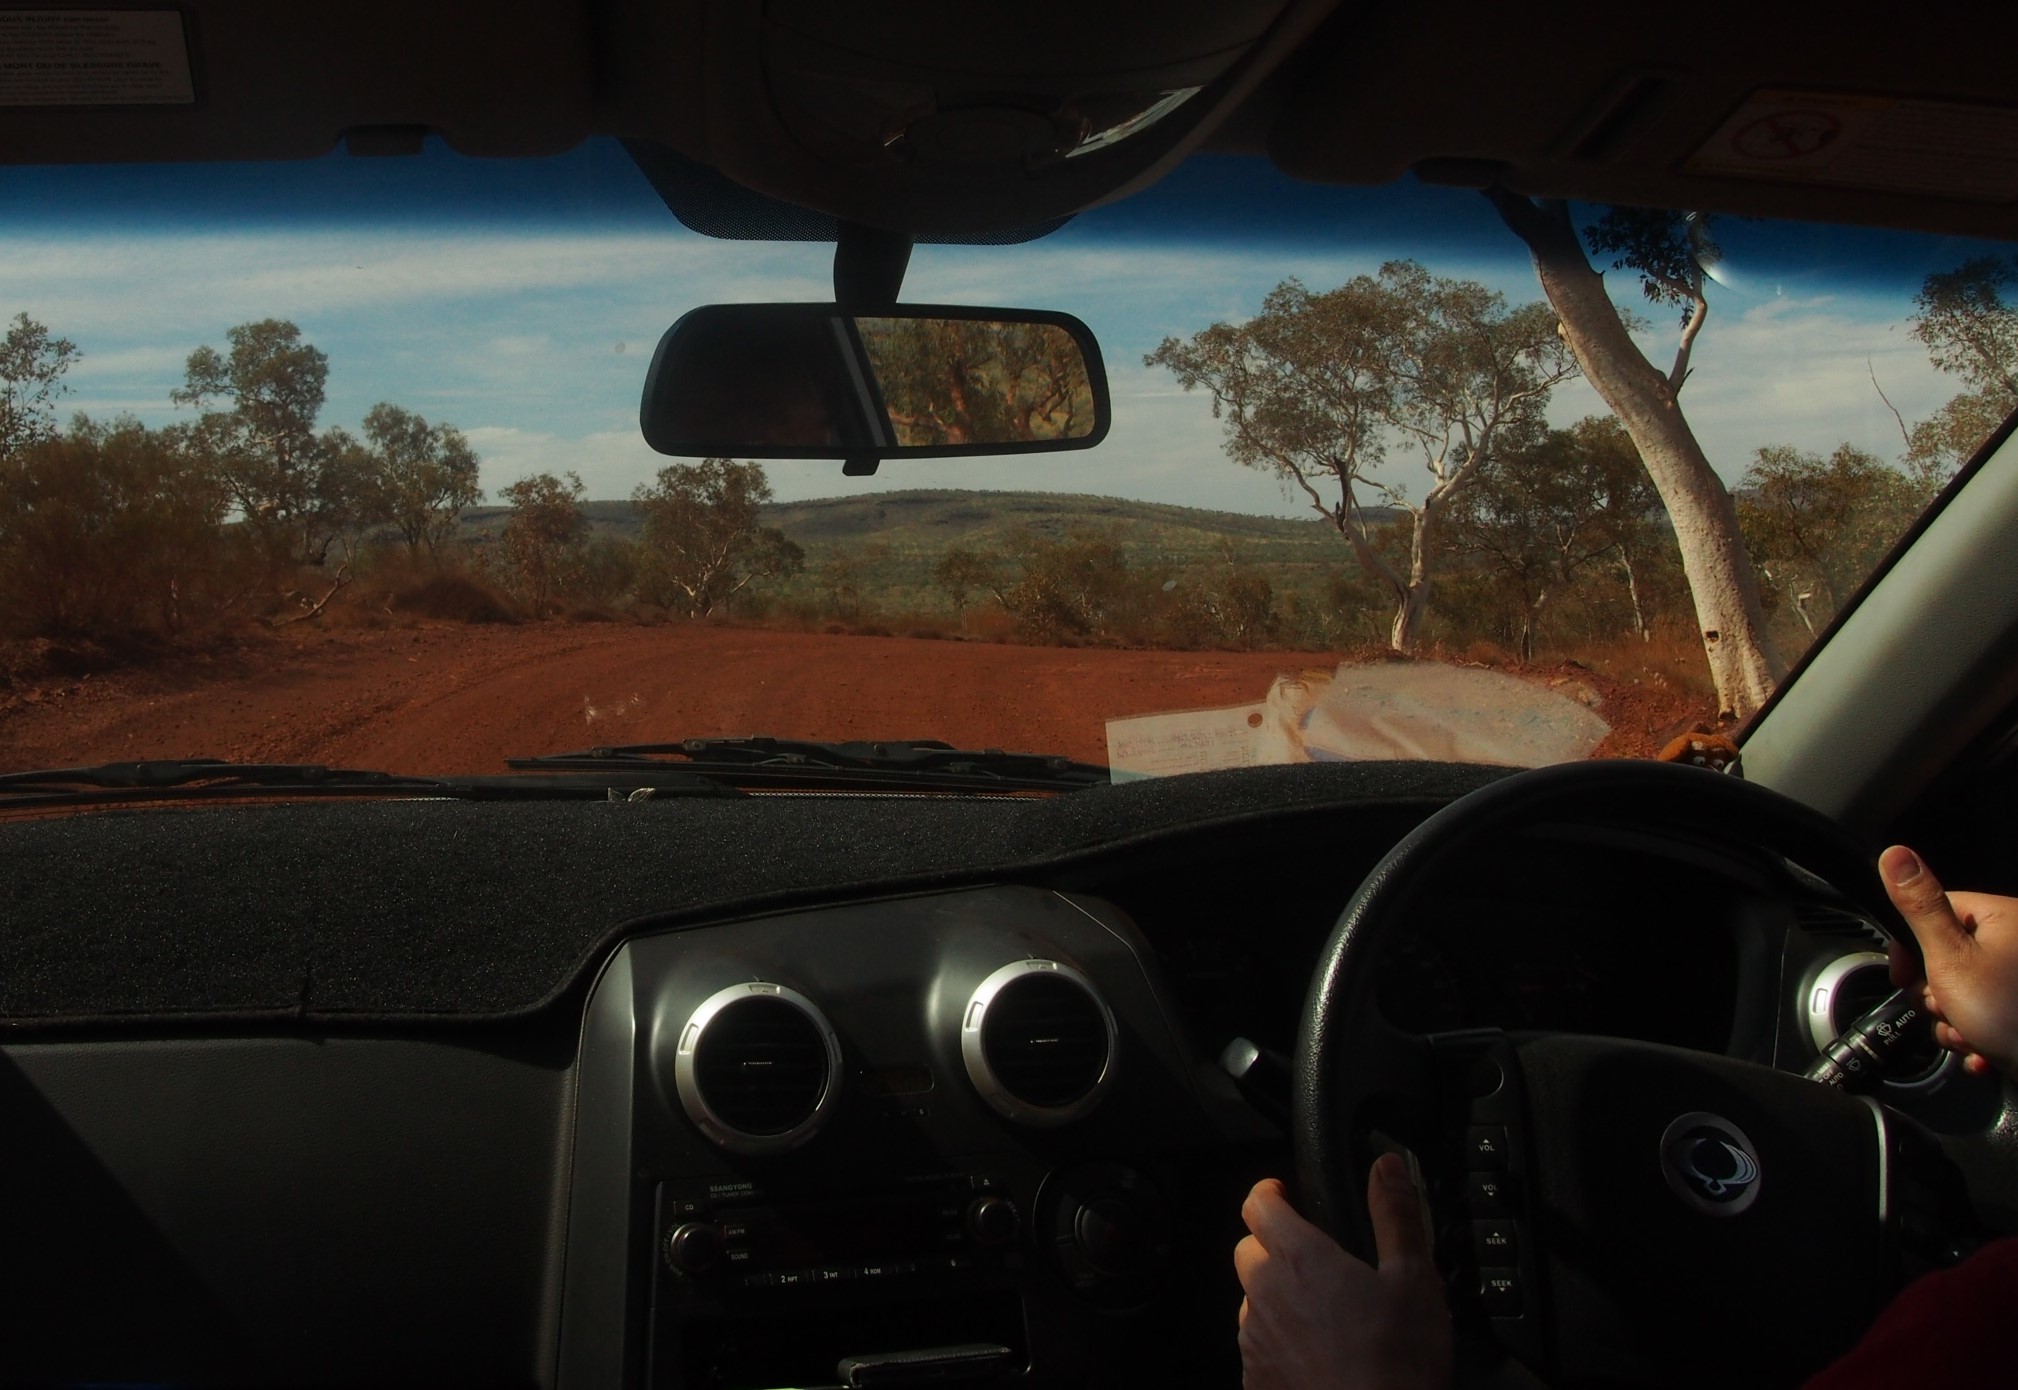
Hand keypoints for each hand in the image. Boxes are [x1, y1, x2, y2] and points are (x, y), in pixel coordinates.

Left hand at [1234, 1155, 1451, 1389]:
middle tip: (1313, 1258)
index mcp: (1300, 1260)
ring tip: (1324, 1315)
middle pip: (1249, 1250)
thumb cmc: (1395, 1366)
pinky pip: (1257, 1346)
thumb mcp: (1414, 1281)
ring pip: (1252, 1300)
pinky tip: (1317, 1356)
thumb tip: (1386, 1168)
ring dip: (1276, 1297)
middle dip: (1273, 1245)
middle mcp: (1265, 1295)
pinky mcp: (1254, 1379)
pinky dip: (1278, 1342)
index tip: (1282, 1192)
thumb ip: (1396, 1215)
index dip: (1269, 1192)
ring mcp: (1254, 1341)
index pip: (1258, 1204)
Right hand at [1881, 845, 2017, 1078]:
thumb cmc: (2009, 1014)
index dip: (1910, 947)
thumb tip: (1895, 854)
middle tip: (1946, 1009)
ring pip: (1963, 991)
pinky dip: (1978, 1035)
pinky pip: (1986, 1014)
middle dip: (1936, 994)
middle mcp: (2014, 943)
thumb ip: (1920, 907)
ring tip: (1970, 1036)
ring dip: (1955, 1021)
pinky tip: (1984, 1050)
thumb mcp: (1951, 957)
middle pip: (1946, 957)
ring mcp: (2017, 978)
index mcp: (2000, 918)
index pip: (1934, 912)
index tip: (1905, 976)